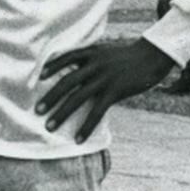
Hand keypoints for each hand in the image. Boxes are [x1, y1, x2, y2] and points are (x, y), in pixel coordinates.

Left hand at [36, 39, 173, 142]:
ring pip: (78, 98)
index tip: (39, 78)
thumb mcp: (106, 52)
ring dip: (61, 114)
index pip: (66, 57)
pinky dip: (86, 126)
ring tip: (49, 127)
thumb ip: (90, 60)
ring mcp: (105, 78)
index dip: (52, 67)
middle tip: (37, 111)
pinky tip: (78, 138)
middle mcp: (95, 65)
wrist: (153, 56)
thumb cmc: (127, 56)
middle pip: (67, 82)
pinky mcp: (115, 91)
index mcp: (92, 53)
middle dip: (50, 97)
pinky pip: (97, 111)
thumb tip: (74, 74)